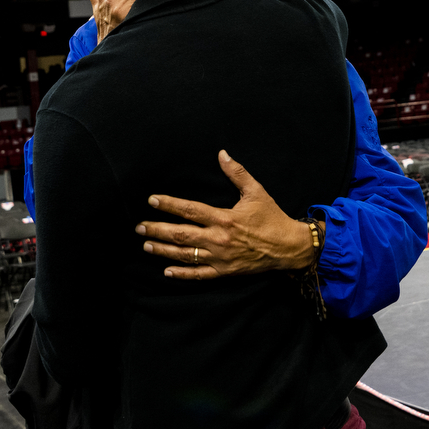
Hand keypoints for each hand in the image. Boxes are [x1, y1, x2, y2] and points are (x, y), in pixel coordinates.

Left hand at [138, 150, 320, 279]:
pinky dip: (182, 274)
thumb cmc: (272, 217)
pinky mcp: (225, 271)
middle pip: (181, 234)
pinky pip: (199, 274)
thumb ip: (236, 173)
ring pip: (185, 254)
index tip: (152, 200)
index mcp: (224, 218)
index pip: (190, 209)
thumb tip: (222, 154)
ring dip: (163, 250)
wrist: (289, 246)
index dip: (169, 204)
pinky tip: (166, 271)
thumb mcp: (256, 191)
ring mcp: (220, 257)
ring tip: (146, 245)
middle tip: (139, 227)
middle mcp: (219, 238)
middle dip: (157, 230)